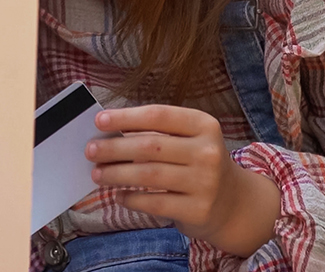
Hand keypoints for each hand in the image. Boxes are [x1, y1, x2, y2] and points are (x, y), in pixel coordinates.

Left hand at [87, 104, 282, 257]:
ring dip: (117, 174)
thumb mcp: (190, 140)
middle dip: (114, 148)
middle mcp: (208, 152)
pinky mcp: (198, 210)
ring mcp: (205, 183)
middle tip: (91, 150)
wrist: (234, 203)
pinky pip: (154, 203)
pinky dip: (131, 199)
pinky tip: (119, 195)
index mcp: (204, 125)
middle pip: (150, 146)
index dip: (126, 117)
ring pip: (149, 175)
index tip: (99, 120)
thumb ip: (158, 133)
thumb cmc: (199, 163)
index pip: (159, 115)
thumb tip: (109, 132)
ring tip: (98, 173)